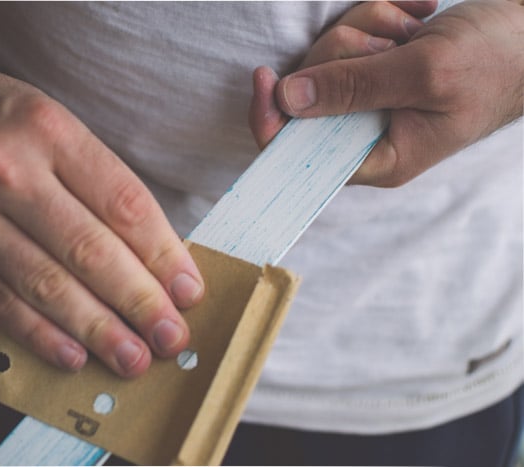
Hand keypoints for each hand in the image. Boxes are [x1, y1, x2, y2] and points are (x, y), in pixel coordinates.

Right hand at [0, 56, 203, 376]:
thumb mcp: (54, 121)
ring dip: (95, 328)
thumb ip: (97, 181)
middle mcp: (7, 170)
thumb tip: (151, 253)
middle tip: (171, 338)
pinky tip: (72, 355)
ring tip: (133, 358)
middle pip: (88, 250)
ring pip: (43, 283)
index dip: (164, 256)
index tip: (189, 291)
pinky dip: (37, 333)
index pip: (122, 204)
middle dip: (138, 302)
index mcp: (49, 130)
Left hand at [250, 0, 523, 186]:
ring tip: (410, 32)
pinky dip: (376, 16)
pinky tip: (413, 16)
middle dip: (343, 54)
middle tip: (391, 45)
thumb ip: (355, 87)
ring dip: (366, 28)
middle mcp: (367, 132)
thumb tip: (289, 99)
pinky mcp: (374, 68)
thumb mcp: (425, 73)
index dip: (272, 121)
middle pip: (307, 95)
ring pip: (326, 58)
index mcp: (380, 157)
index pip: (301, 156)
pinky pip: (350, 34)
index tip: (265, 78)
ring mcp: (368, 98)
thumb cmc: (496, 61)